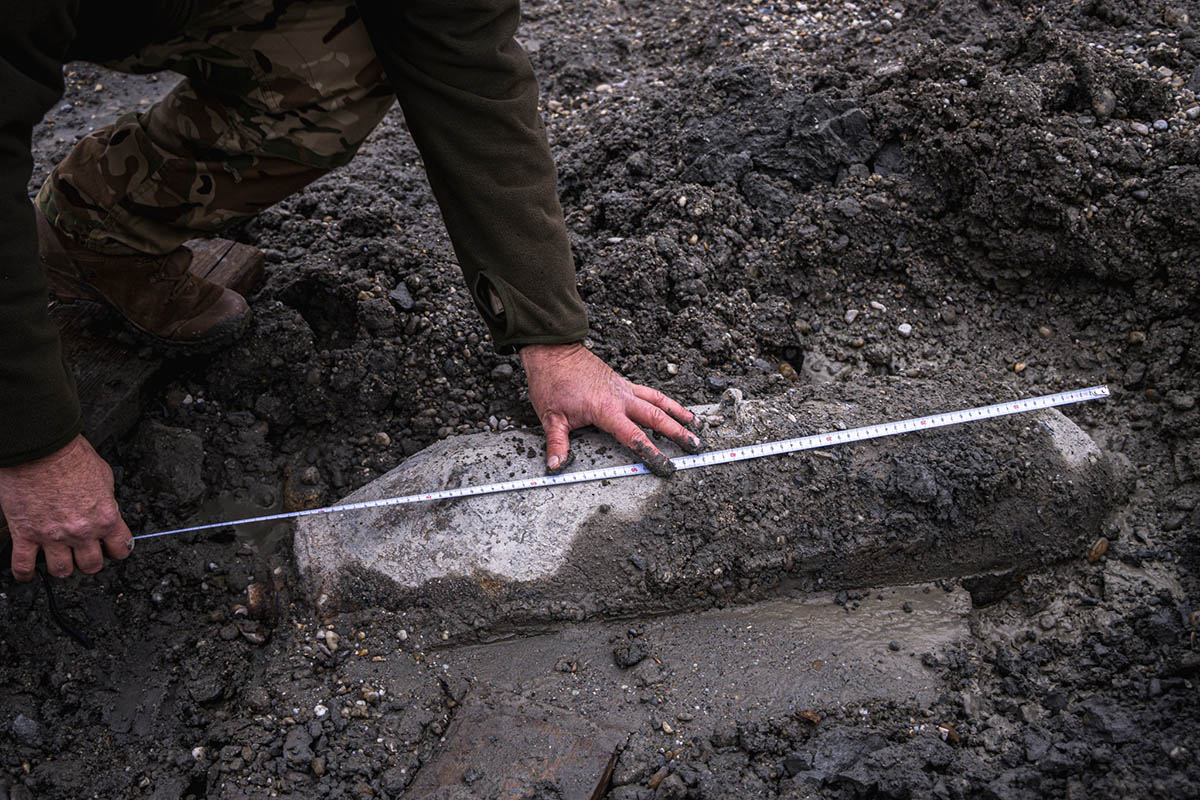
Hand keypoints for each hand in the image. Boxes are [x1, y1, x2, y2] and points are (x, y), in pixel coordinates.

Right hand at [0, 435, 132, 580]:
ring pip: (61, 570)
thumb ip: (105, 500)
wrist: (40, 449)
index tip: (114, 549)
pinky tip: (28, 573)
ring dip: (62, 568)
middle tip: (86, 556)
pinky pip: (24, 565)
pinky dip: (25, 573)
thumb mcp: (104, 477)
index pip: (121, 547)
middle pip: (91, 565)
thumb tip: (104, 508)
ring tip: (61, 561)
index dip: (118, 550)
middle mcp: (81, 531)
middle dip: (90, 562)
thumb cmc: (70, 456)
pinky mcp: (25, 534)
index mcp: (105, 517)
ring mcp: (52, 535)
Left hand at [520, 342, 701, 476]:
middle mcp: (621, 398)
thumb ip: (557, 443)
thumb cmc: (551, 382)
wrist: (553, 351)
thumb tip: (555, 466)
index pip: (634, 436)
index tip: (667, 466)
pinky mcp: (622, 382)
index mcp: (606, 409)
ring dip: (679, 413)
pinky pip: (650, 392)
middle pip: (657, 417)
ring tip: (697, 425)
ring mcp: (624, 388)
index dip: (652, 453)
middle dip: (678, 433)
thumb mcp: (550, 417)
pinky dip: (665, 401)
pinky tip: (674, 407)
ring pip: (659, 401)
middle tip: (696, 447)